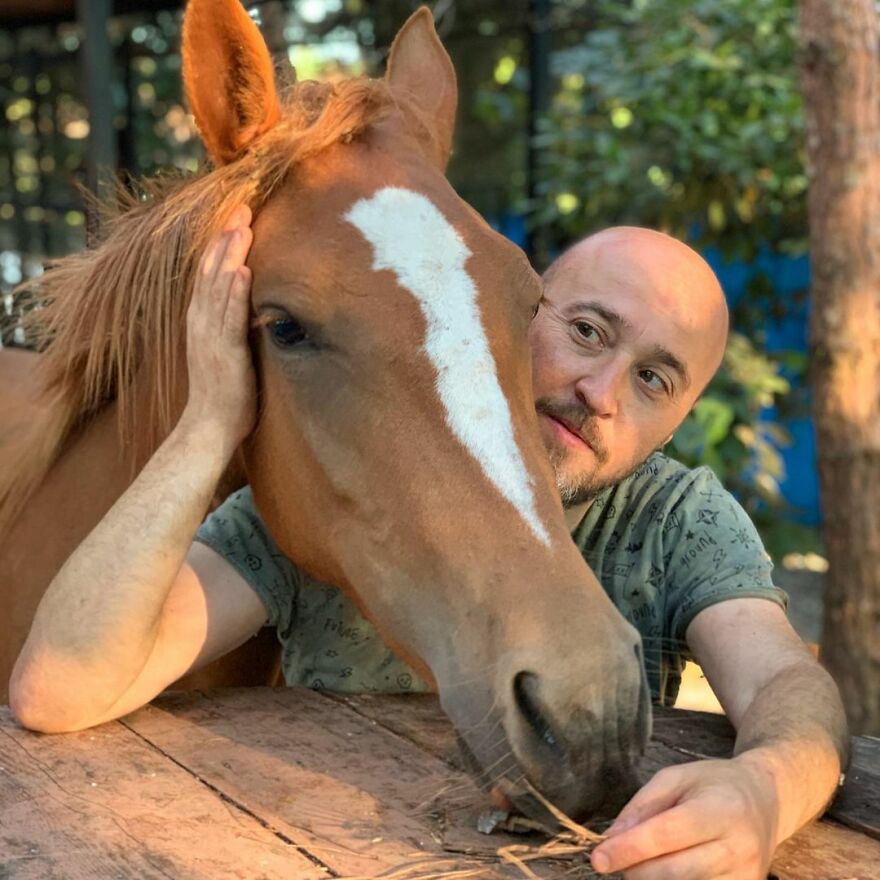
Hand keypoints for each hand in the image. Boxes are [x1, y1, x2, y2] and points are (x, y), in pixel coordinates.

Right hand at [182, 206, 255, 452]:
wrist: (207, 428)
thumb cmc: (221, 393)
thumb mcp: (225, 351)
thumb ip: (232, 327)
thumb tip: (248, 307)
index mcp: (202, 321)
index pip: (209, 274)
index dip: (220, 245)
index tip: (234, 218)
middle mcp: (202, 322)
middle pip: (212, 271)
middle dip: (226, 238)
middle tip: (240, 207)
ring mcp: (211, 336)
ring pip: (218, 287)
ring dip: (230, 255)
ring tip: (241, 226)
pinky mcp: (224, 352)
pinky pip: (229, 318)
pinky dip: (235, 293)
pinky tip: (242, 271)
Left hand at [591, 756, 778, 878]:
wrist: (767, 800)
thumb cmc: (714, 784)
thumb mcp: (676, 777)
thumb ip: (642, 806)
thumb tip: (612, 839)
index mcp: (719, 810)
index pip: (666, 835)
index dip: (629, 849)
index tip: (598, 858)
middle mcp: (738, 848)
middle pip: (673, 872)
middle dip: (634, 870)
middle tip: (613, 860)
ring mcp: (746, 877)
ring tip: (642, 862)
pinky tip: (663, 872)